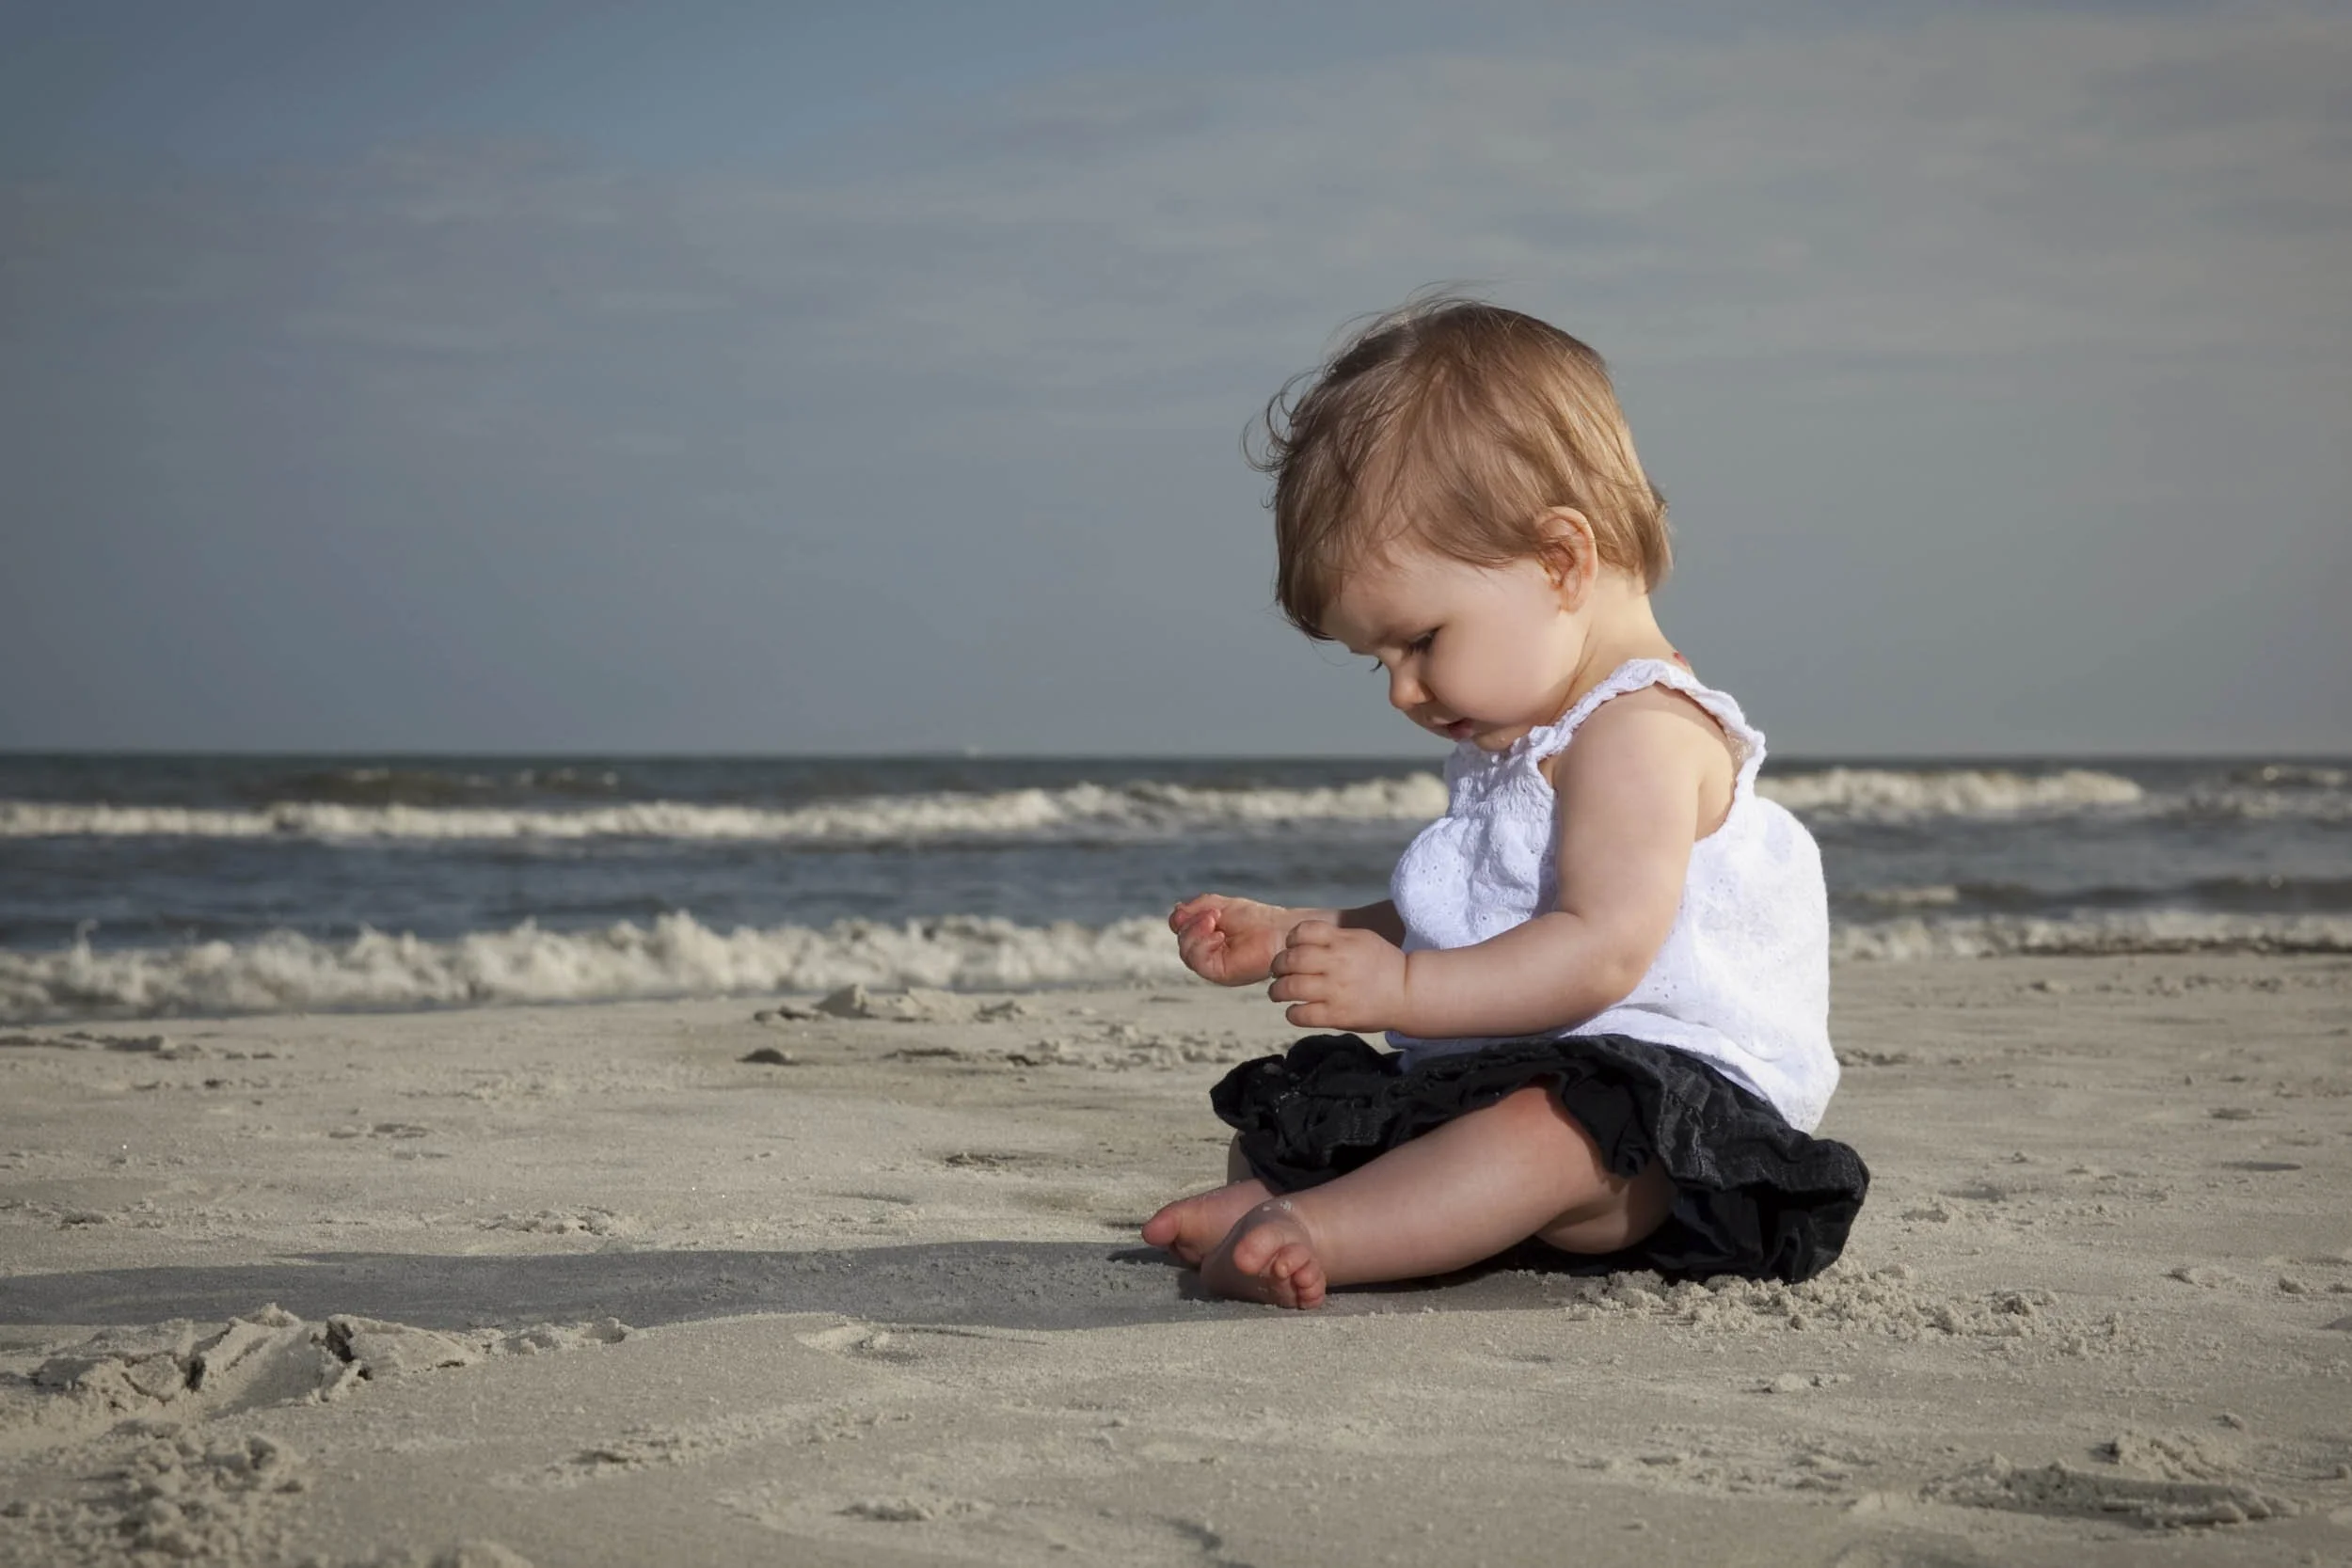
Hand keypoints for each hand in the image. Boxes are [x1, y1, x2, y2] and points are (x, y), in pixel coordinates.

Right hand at [1169, 894, 1296, 985]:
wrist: (1277, 931)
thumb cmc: (1255, 919)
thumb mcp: (1219, 905)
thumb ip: (1195, 908)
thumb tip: (1175, 914)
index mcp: (1205, 936)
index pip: (1180, 928)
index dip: (1184, 917)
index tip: (1206, 908)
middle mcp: (1206, 952)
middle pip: (1182, 941)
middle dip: (1193, 924)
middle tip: (1214, 914)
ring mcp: (1212, 964)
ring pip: (1186, 953)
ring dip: (1196, 932)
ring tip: (1216, 921)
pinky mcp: (1219, 974)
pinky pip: (1198, 962)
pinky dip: (1204, 946)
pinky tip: (1220, 936)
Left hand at [1267, 920, 1409, 1031]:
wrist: (1408, 992)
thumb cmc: (1383, 965)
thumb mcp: (1362, 939)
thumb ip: (1333, 938)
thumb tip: (1300, 942)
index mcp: (1342, 941)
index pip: (1302, 932)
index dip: (1291, 940)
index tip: (1291, 948)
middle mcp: (1336, 963)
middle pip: (1291, 959)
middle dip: (1278, 966)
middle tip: (1278, 972)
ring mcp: (1335, 990)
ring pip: (1290, 988)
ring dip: (1277, 991)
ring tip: (1278, 993)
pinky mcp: (1336, 1015)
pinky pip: (1301, 1014)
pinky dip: (1292, 1013)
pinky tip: (1296, 1011)